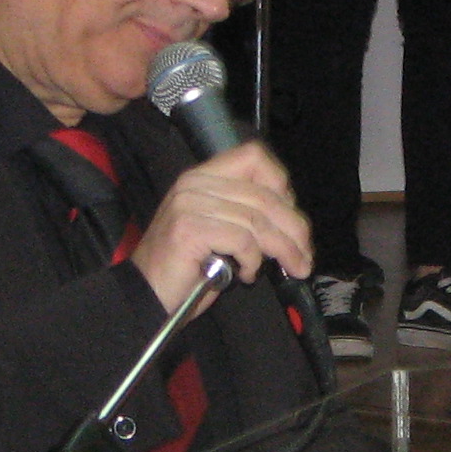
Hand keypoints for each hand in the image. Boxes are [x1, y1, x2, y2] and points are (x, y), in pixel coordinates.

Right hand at [133, 141, 311, 312]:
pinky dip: (253, 261)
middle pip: (264, 195)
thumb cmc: (185, 269)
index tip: (291, 215)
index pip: (253, 156)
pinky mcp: (189, 230)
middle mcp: (194, 184)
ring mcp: (189, 205)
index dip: (280, 182)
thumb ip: (245, 214)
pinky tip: (246, 274)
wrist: (146, 294)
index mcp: (202, 177)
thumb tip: (290, 220)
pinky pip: (241, 240)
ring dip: (283, 249)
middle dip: (294, 228)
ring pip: (257, 220)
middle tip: (305, 255)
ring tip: (290, 269)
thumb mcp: (220, 231)